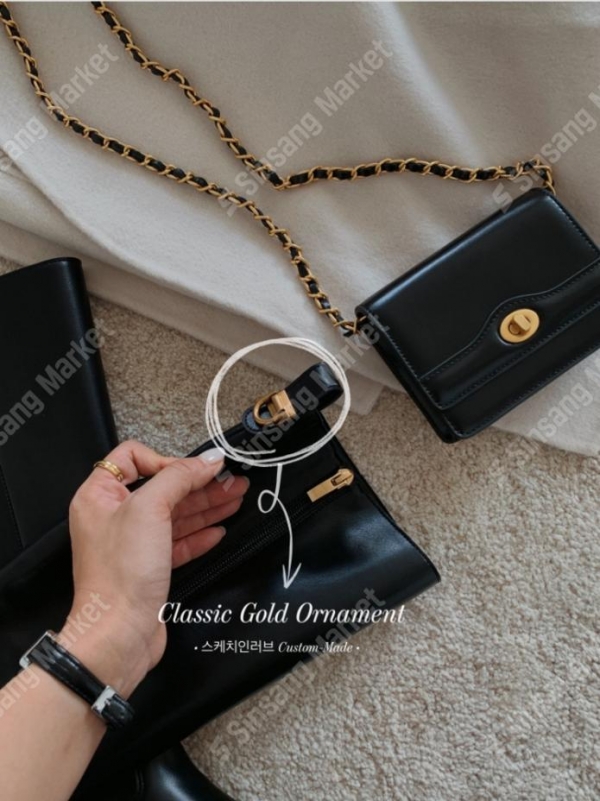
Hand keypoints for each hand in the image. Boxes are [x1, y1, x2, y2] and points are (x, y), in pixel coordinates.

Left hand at [63, 441, 247, 696]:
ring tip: (237, 498)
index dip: (166, 460)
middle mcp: (113, 517)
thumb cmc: (122, 572)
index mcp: (99, 496)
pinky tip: (219, 530)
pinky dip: (200, 534)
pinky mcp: (149, 568)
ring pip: (174, 515)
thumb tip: (208, 459)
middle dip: (198, 483)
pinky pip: (178, 542)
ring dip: (206, 505)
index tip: (196, 470)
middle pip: (162, 488)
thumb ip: (180, 477)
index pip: (132, 458)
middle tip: (233, 480)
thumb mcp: (149, 509)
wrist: (119, 634)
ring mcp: (132, 544)